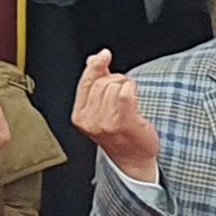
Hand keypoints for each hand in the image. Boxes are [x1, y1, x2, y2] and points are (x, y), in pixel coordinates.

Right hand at [73, 51, 158, 184]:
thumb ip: (94, 82)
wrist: (133, 160)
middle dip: (115, 79)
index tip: (104, 56)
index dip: (96, 65)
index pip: (85, 81)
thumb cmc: (118, 134)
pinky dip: (132, 88)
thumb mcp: (99, 108)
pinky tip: (134, 94)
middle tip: (123, 91)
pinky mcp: (125, 123)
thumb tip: (94, 59)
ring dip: (126, 85)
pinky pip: (126, 93)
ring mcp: (107, 124)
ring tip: (129, 98)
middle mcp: (91, 121)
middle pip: (102, 82)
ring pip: (115, 86)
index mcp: (80, 116)